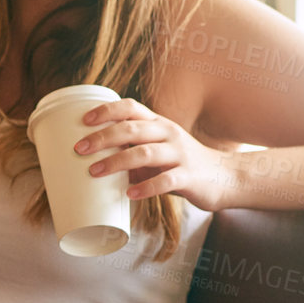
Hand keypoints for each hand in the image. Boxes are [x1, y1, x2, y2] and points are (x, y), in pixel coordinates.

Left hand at [76, 98, 233, 211]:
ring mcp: (180, 154)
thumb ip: (129, 150)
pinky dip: (145, 187)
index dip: (106, 111)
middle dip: (102, 137)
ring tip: (94, 172)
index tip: (83, 121)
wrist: (224, 176)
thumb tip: (91, 161)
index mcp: (157, 124)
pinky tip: (130, 194)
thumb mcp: (156, 150)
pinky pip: (165, 181)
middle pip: (131, 129)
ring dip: (116, 162)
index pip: (130, 107)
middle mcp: (168, 133)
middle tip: (79, 149)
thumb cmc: (180, 164)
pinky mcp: (189, 177)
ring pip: (145, 153)